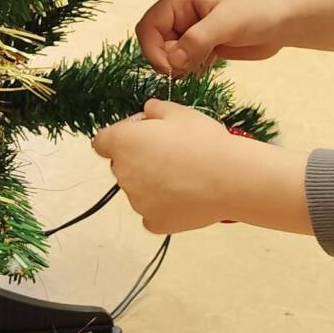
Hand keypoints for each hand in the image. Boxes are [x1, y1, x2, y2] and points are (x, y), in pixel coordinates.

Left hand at [92, 99, 267, 233]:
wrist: (230, 178)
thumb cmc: (203, 139)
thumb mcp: (179, 111)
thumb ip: (154, 109)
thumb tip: (147, 112)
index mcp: (122, 143)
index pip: (102, 141)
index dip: (123, 135)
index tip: (147, 133)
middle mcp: (122, 174)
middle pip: (121, 165)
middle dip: (138, 159)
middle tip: (172, 153)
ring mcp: (137, 202)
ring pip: (138, 190)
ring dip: (151, 183)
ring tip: (185, 177)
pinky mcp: (153, 223)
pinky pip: (151, 213)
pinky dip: (163, 207)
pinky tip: (185, 197)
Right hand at [136, 0, 287, 74]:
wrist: (281, 22)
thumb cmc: (256, 13)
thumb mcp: (227, 22)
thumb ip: (198, 39)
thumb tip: (173, 61)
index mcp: (178, 0)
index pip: (148, 27)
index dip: (153, 50)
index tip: (171, 68)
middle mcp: (178, 14)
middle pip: (154, 43)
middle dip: (168, 59)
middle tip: (190, 67)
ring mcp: (188, 30)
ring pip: (167, 55)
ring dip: (180, 66)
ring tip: (204, 62)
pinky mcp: (198, 46)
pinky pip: (181, 62)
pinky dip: (190, 69)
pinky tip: (209, 63)